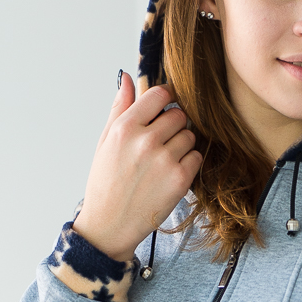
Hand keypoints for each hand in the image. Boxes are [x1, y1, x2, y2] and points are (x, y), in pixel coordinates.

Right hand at [72, 75, 201, 261]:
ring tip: (162, 162)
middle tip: (160, 143)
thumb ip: (120, 108)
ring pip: (189, 136)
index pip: (159, 94)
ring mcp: (165, 160)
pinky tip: (170, 175)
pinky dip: (188, 164)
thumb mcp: (105, 142)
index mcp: (125, 127)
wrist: (110, 224)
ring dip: (181, 145)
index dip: (165, 99)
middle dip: (173, 125)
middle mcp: (145, 141)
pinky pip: (196, 157)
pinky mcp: (180, 179)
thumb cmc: (106, 183)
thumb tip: (127, 78)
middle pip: (178, 115)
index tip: (165, 108)